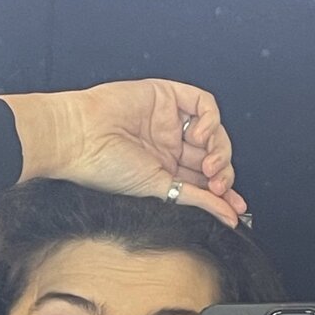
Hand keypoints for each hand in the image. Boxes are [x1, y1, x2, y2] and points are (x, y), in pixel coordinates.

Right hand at [0, 79, 246, 226]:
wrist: (80, 139)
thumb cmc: (103, 169)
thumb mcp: (156, 190)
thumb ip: (195, 199)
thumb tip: (229, 218)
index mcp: (163, 170)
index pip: (203, 180)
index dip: (223, 192)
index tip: (234, 208)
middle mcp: (169, 145)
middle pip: (212, 156)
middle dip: (223, 172)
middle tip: (219, 185)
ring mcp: (170, 120)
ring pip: (213, 131)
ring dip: (219, 150)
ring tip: (209, 164)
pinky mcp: (168, 95)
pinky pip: (203, 104)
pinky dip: (210, 120)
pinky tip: (200, 135)